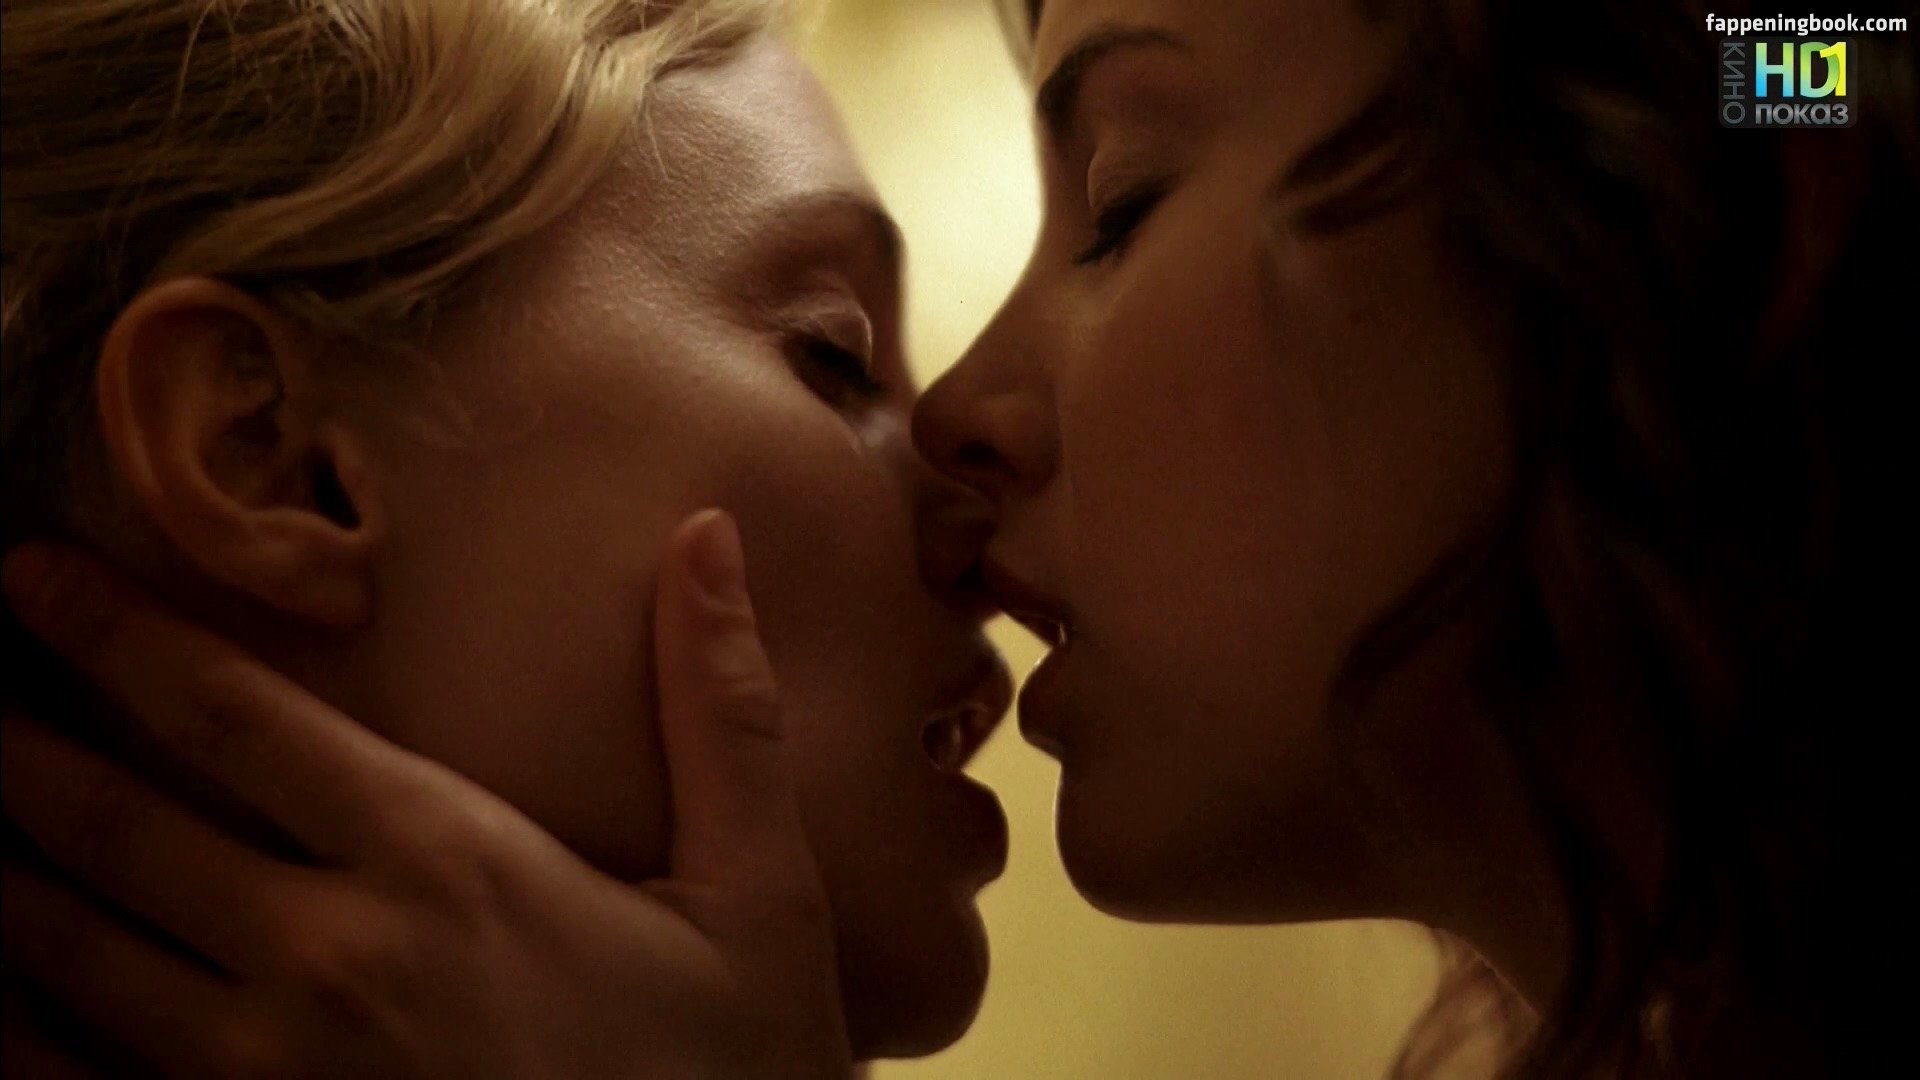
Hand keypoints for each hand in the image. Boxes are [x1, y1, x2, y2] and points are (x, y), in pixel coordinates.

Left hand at [1, 510, 851, 1078]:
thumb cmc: (729, 1074)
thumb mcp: (761, 895)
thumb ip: (721, 712)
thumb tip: (708, 534)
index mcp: (443, 867)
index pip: (235, 718)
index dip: (116, 633)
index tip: (29, 573)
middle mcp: (328, 963)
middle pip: (115, 828)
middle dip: (16, 746)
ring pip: (67, 960)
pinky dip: (12, 1032)